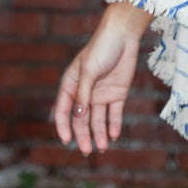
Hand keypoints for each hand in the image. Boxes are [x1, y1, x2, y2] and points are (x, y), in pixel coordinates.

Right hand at [53, 2, 152, 156]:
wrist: (124, 36)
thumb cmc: (101, 48)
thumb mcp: (89, 71)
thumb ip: (83, 94)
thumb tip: (77, 116)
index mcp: (71, 85)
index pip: (64, 110)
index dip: (64, 126)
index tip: (66, 140)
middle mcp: (85, 93)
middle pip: (82, 120)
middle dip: (83, 135)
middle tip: (86, 151)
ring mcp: (101, 95)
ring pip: (98, 120)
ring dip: (99, 134)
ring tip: (103, 147)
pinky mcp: (117, 95)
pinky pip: (114, 114)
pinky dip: (114, 125)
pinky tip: (114, 136)